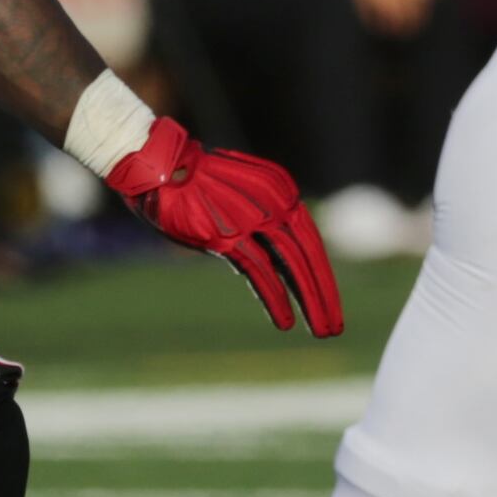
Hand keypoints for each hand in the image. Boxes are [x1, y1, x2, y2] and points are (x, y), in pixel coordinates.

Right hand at [104, 117, 343, 335]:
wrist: (161, 165)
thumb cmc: (196, 182)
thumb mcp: (238, 196)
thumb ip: (260, 220)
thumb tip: (277, 257)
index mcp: (281, 190)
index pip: (309, 238)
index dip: (321, 272)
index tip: (328, 299)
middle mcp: (274, 202)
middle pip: (307, 254)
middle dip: (324, 293)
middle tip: (335, 326)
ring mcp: (252, 219)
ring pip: (292, 266)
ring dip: (310, 301)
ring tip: (323, 330)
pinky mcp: (227, 236)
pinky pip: (261, 272)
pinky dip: (276, 299)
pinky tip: (287, 322)